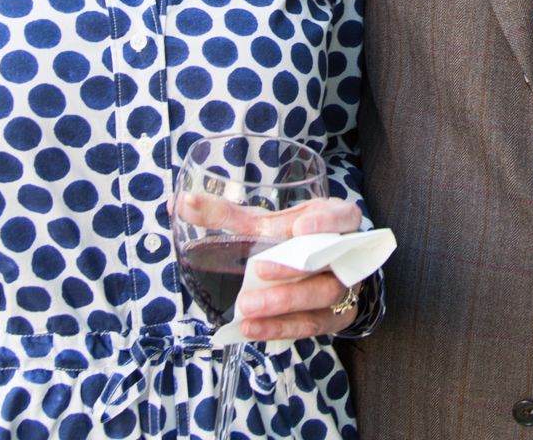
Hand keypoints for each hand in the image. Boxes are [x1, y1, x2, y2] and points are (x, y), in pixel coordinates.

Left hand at [233, 197, 364, 342]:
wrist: (317, 272)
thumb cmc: (293, 240)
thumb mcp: (268, 222)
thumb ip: (228, 214)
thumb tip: (184, 204)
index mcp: (338, 219)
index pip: (343, 216)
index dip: (325, 222)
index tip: (298, 228)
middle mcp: (348, 253)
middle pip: (329, 260)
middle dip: (293, 267)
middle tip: (259, 269)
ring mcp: (345, 287)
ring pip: (322, 296)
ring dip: (284, 303)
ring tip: (247, 308)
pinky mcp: (336, 317)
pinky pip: (311, 325)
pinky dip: (280, 328)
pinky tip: (252, 329)